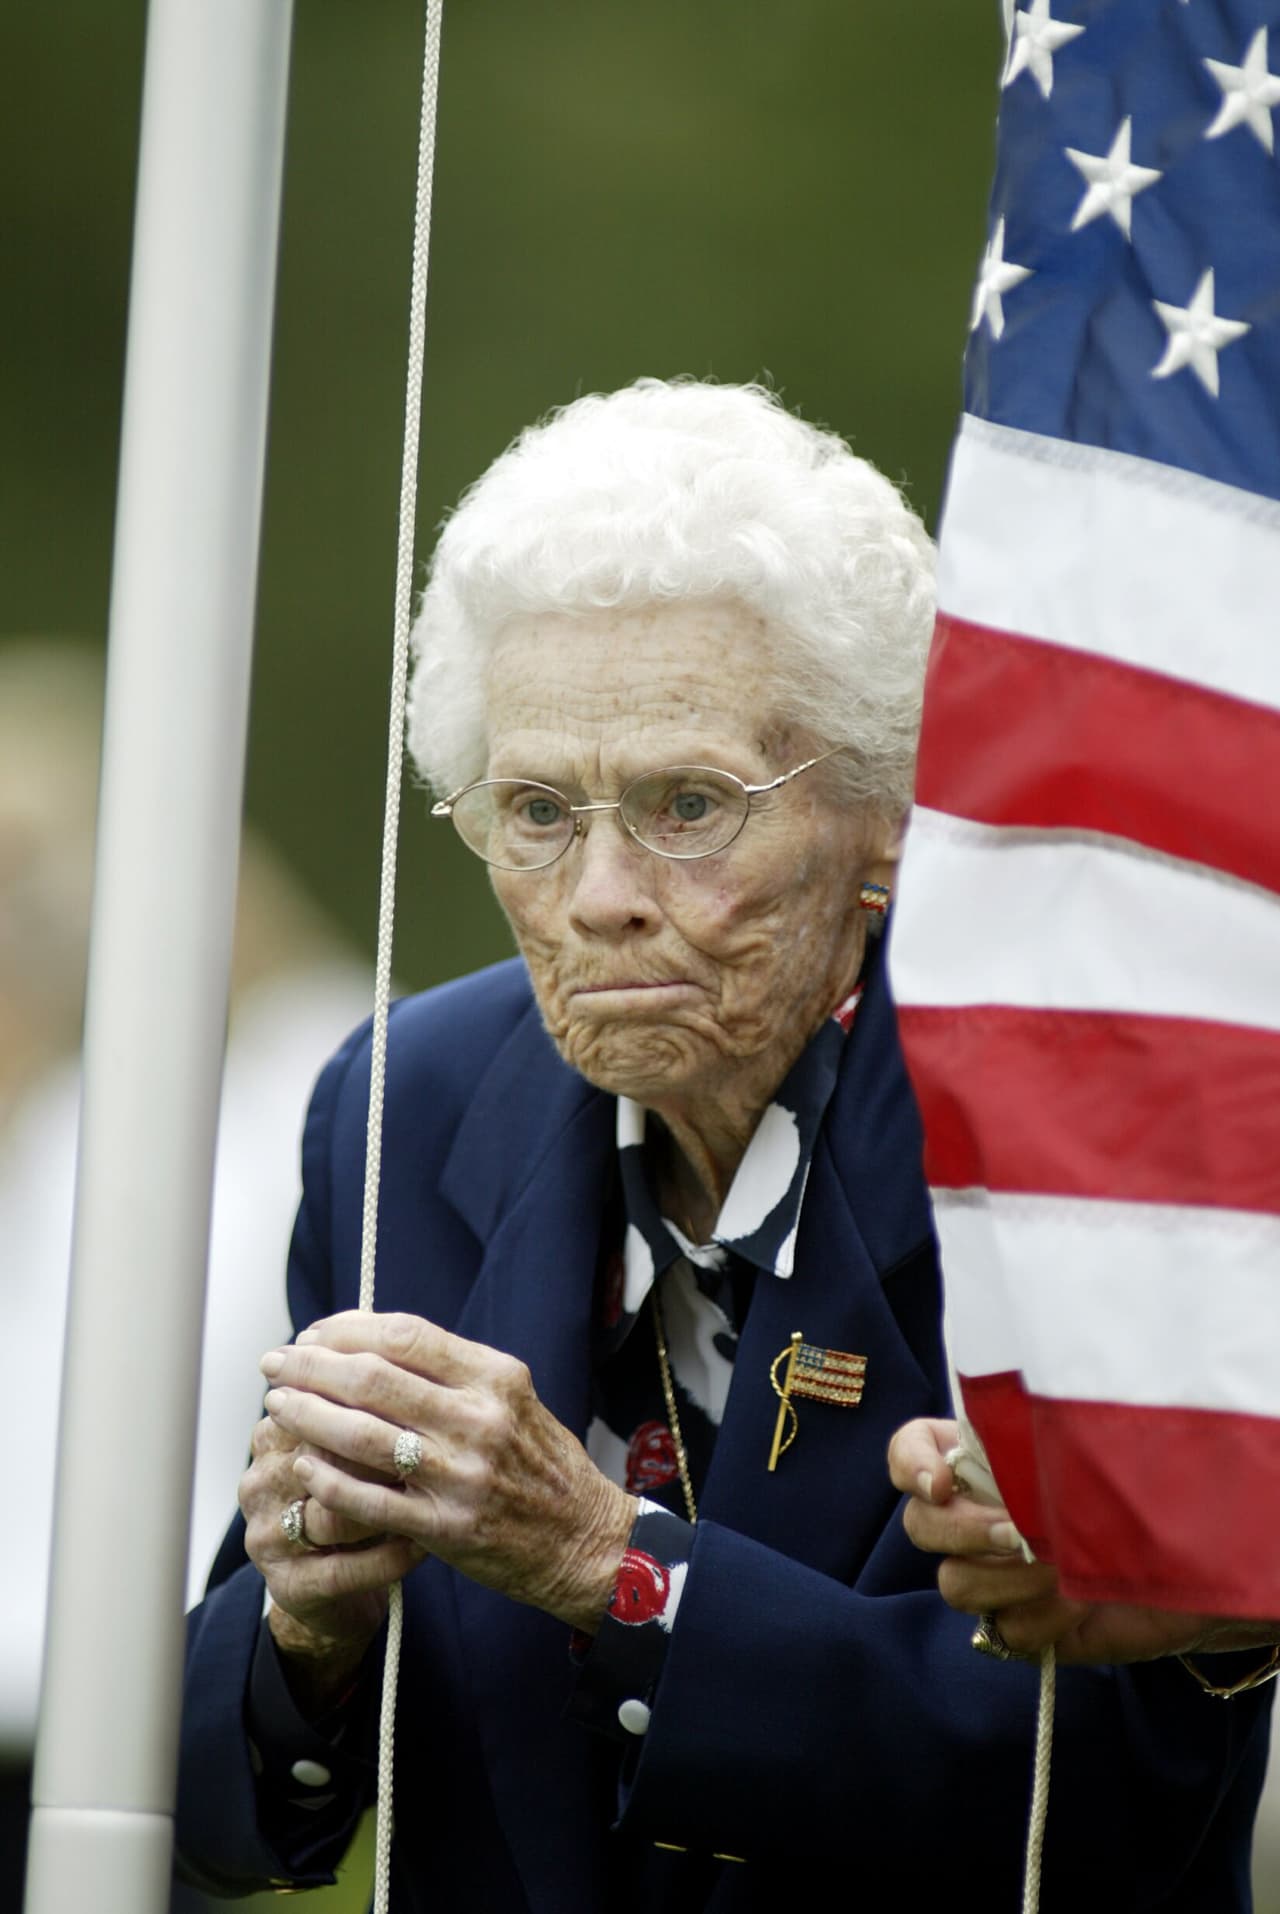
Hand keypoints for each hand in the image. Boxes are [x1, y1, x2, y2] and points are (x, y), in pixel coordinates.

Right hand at [240, 1413, 423, 1704]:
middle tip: (435, 1443)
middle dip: (380, 1449)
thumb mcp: (352, 1443)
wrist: (334, 1580)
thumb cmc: (356, 1493)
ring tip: (434, 1494)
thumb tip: (422, 1360)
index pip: (317, 1400)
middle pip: (320, 1453)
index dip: (373, 1399)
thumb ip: (369, 1401)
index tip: (425, 1395)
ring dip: (388, 1505)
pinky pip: (343, 1570)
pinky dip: (388, 1557)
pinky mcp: (288, 1586)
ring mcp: (269, 1536)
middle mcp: (262, 1481)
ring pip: (331, 1514)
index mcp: (273, 1434)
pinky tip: (423, 1546)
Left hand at [260, 1311, 635, 1633]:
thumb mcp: (513, 1399)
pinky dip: (328, 1480)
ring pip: (362, 1436)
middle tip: (274, 1364)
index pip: (405, 1335)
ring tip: (277, 1406)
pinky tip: (303, 1466)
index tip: (312, 1334)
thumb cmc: (542, 1464)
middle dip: (310, 1367)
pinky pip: (370, 1500)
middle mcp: (480, 1420)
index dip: (346, 1330)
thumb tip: (371, 1342)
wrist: (584, 1540)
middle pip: (374, 1379)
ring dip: (307, 1417)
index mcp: (496, 1378)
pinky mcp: (446, 1528)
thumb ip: (452, 1372)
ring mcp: (462, 1476)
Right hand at [888, 1417, 1277, 1664]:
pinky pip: (1005, 1630)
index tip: (942, 1481)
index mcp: (980, 1460)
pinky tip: (1079, 1600)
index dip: (911, 1465)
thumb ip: (1029, 1445)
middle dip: (963, 1530)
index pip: (909, 1452)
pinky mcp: (1026, 1628)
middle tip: (1014, 1529)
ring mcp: (998, 1577)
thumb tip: (979, 1457)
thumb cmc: (1145, 1488)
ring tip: (1059, 1566)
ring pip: (954, 1583)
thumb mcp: (1087, 1448)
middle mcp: (978, 1517)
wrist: (1200, 1558)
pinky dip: (1042, 1616)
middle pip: (919, 1525)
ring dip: (1007, 1578)